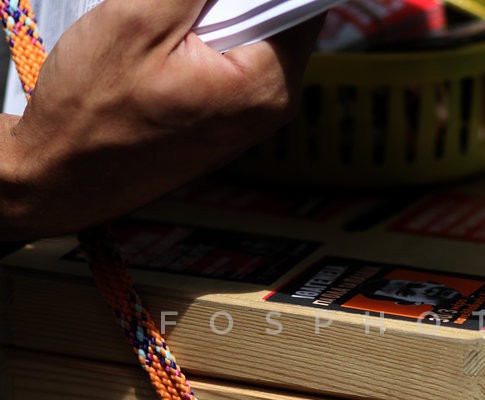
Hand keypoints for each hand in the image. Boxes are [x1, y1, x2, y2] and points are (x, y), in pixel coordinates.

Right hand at [0, 0, 323, 241]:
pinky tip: (170, 38)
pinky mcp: (229, 118)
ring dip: (218, 13)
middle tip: (185, 6)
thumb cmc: (93, 112)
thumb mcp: (137, 21)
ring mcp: (253, 115)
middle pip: (280, 17)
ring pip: (254, 34)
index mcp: (269, 84)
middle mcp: (274, 104)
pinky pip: (234, 57)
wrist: (62, 176)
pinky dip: (208, 35)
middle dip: (236, 0)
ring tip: (172, 20)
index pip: (300, 4)